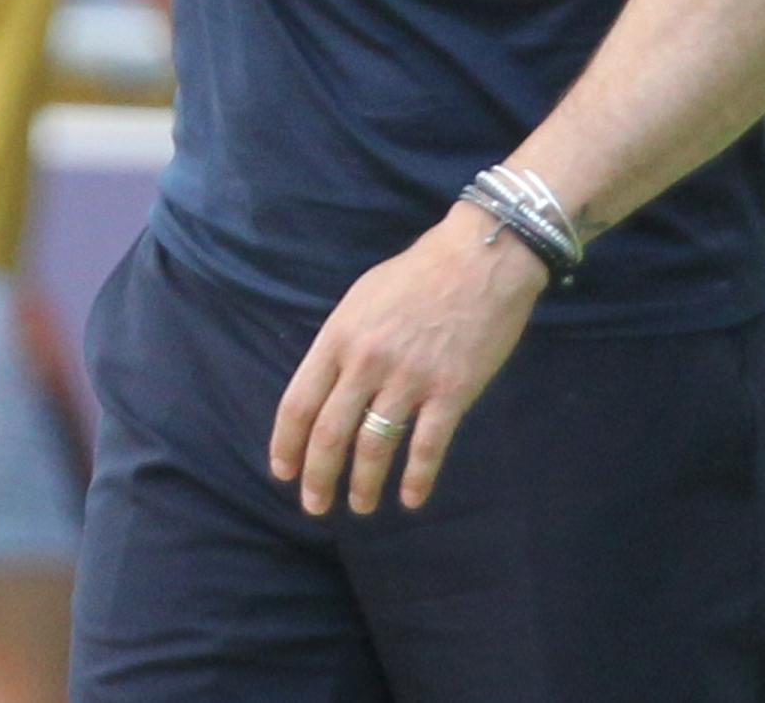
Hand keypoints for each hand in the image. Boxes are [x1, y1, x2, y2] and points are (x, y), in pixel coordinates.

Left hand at [271, 201, 546, 516]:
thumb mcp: (362, 298)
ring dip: (364, 485)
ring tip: (360, 507)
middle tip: (315, 506)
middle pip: (331, 434)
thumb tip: (325, 385)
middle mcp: (367, 362)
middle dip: (318, 477)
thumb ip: (341, 342)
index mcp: (339, 337)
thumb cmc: (418, 273)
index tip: (284, 472)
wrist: (481, 258)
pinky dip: (417, 479)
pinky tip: (411, 498)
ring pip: (375, 447)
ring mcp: (409, 379)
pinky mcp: (451, 391)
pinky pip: (427, 447)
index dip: (288, 445)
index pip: (299, 403)